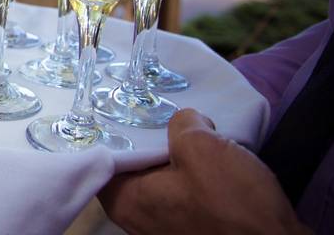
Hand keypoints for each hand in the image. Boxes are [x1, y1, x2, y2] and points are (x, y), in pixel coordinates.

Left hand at [99, 109, 306, 234]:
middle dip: (148, 141)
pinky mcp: (196, 230)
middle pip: (132, 168)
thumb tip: (185, 122)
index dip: (112, 132)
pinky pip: (184, 194)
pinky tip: (210, 158)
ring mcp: (167, 228)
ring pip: (161, 180)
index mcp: (126, 201)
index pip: (102, 160)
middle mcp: (138, 220)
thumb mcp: (200, 144)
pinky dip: (193, 176)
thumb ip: (181, 122)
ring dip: (176, 157)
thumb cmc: (230, 201)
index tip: (123, 110)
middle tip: (162, 115)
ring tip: (191, 132)